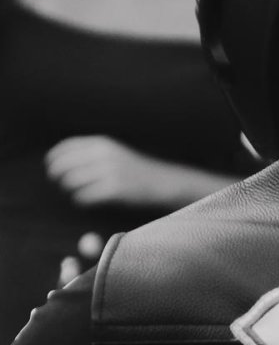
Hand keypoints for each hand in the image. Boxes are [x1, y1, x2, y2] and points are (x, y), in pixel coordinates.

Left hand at [45, 136, 224, 209]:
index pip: (66, 147)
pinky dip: (79, 199)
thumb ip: (91, 153)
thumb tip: (63, 161)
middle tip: (56, 183)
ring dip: (67, 188)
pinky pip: (85, 196)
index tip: (49, 166)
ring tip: (70, 192)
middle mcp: (104, 155)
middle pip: (65, 164)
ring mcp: (110, 172)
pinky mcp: (115, 190)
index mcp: (101, 143)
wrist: (163, 183)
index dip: (53, 157)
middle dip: (56, 175)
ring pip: (73, 181)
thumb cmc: (135, 171)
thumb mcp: (114, 153)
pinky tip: (81, 201)